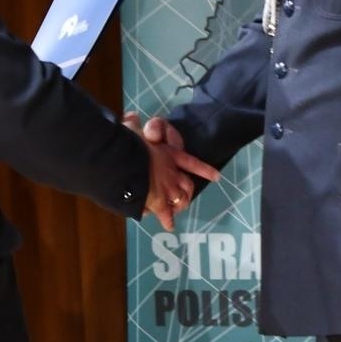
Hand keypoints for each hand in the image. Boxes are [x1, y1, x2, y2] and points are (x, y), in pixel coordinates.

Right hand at [124, 112, 217, 230]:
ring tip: (176, 210)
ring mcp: (168, 188)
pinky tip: (170, 226)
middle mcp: (173, 172)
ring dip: (180, 205)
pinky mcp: (158, 202)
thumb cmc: (127, 144)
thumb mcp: (131, 131)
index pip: (192, 163)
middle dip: (188, 192)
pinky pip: (166, 214)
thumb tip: (131, 115)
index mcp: (169, 155)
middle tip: (185, 198)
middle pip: (188, 185)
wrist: (123, 162)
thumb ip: (133, 124)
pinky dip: (168, 221)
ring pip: (181, 199)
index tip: (217, 177)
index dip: (205, 170)